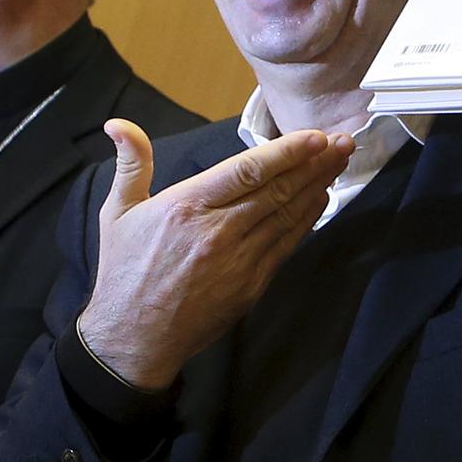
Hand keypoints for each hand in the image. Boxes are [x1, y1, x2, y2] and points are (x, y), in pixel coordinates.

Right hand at [79, 119, 354, 389]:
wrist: (133, 338)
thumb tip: (118, 123)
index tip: (315, 136)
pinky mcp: (251, 285)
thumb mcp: (117, 211)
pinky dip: (306, 220)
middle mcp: (217, 231)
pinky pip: (285, 245)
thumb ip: (130, 163)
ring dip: (317, 186)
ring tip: (340, 161)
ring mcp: (238, 260)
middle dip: (314, 163)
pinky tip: (319, 199)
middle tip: (343, 141)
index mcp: (186, 206)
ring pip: (287, 215)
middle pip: (277, 190)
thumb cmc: (125, 271)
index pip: (247, 171)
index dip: (286, 152)